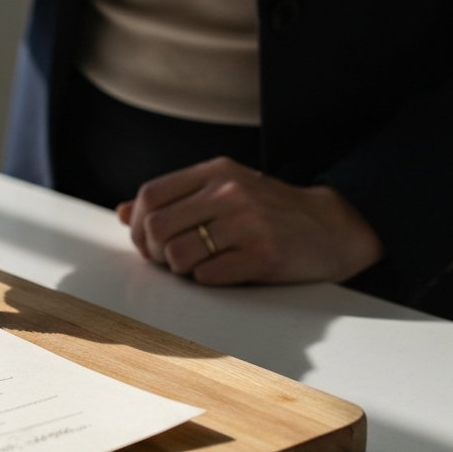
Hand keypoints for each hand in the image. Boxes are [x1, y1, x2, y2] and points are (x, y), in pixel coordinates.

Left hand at [116, 157, 382, 284]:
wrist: (331, 226)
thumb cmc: (269, 210)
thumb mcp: (221, 189)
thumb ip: (173, 198)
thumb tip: (121, 212)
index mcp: (215, 171)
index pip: (151, 194)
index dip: (137, 223)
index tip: (145, 239)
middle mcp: (229, 192)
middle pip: (157, 226)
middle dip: (152, 250)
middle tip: (165, 259)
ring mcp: (247, 223)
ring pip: (177, 255)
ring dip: (178, 268)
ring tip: (195, 265)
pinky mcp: (263, 255)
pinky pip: (208, 276)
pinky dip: (204, 280)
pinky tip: (220, 271)